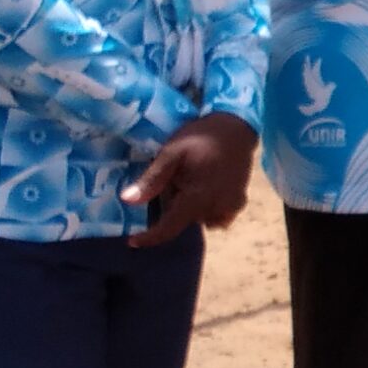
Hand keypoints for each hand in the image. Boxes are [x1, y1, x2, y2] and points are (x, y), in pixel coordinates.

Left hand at [123, 112, 258, 245]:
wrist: (236, 126)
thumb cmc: (201, 137)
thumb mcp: (171, 153)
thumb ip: (152, 179)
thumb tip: (127, 201)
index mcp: (197, 197)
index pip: (170, 227)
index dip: (150, 237)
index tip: (132, 241)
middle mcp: (215, 208)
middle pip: (184, 221)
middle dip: (173, 207)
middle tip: (173, 180)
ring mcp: (230, 206)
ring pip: (200, 219)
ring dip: (190, 208)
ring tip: (190, 181)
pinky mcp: (239, 202)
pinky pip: (218, 217)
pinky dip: (208, 209)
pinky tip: (206, 189)